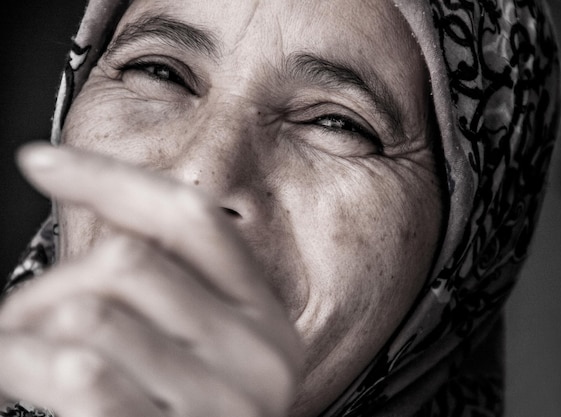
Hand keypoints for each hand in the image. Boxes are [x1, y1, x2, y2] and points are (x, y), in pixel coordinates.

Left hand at [0, 143, 301, 416]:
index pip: (190, 219)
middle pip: (127, 263)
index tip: (41, 161)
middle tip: (20, 318)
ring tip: (19, 357)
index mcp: (264, 316)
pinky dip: (24, 367)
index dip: (111, 178)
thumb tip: (89, 217)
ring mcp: (222, 407)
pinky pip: (83, 377)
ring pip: (90, 317)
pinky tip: (22, 374)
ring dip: (24, 331)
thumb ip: (166, 289)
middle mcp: (258, 356)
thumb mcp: (203, 350)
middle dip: (49, 283)